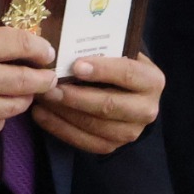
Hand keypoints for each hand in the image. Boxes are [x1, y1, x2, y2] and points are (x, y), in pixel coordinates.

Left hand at [30, 52, 163, 155]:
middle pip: (108, 105)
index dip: (102, 70)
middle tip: (50, 86)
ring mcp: (131, 132)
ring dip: (63, 112)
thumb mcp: (119, 54)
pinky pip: (84, 142)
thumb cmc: (118, 67)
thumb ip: (103, 52)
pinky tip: (41, 114)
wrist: (130, 95)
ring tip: (42, 98)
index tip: (75, 66)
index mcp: (152, 81)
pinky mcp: (113, 146)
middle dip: (76, 96)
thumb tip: (67, 47)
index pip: (127, 74)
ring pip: (94, 125)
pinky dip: (59, 128)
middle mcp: (147, 109)